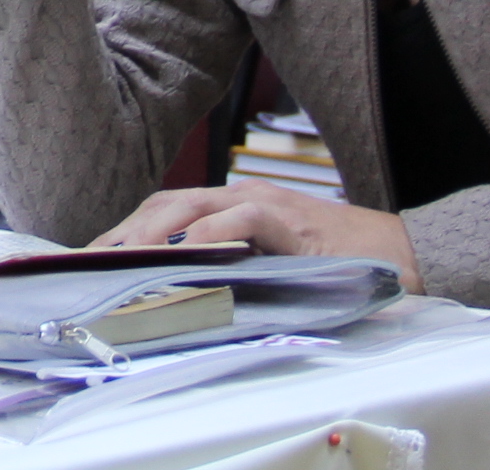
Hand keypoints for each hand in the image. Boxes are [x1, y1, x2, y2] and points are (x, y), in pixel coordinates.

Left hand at [88, 178, 420, 290]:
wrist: (397, 255)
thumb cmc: (334, 264)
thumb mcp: (270, 265)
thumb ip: (230, 267)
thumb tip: (177, 292)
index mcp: (233, 206)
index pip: (167, 209)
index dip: (127, 230)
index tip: (93, 258)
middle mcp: (242, 196)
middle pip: (167, 202)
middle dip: (126, 230)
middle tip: (92, 260)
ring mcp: (265, 202)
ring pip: (194, 204)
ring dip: (154, 230)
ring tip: (123, 256)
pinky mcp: (291, 219)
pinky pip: (242, 219)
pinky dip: (210, 233)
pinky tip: (186, 251)